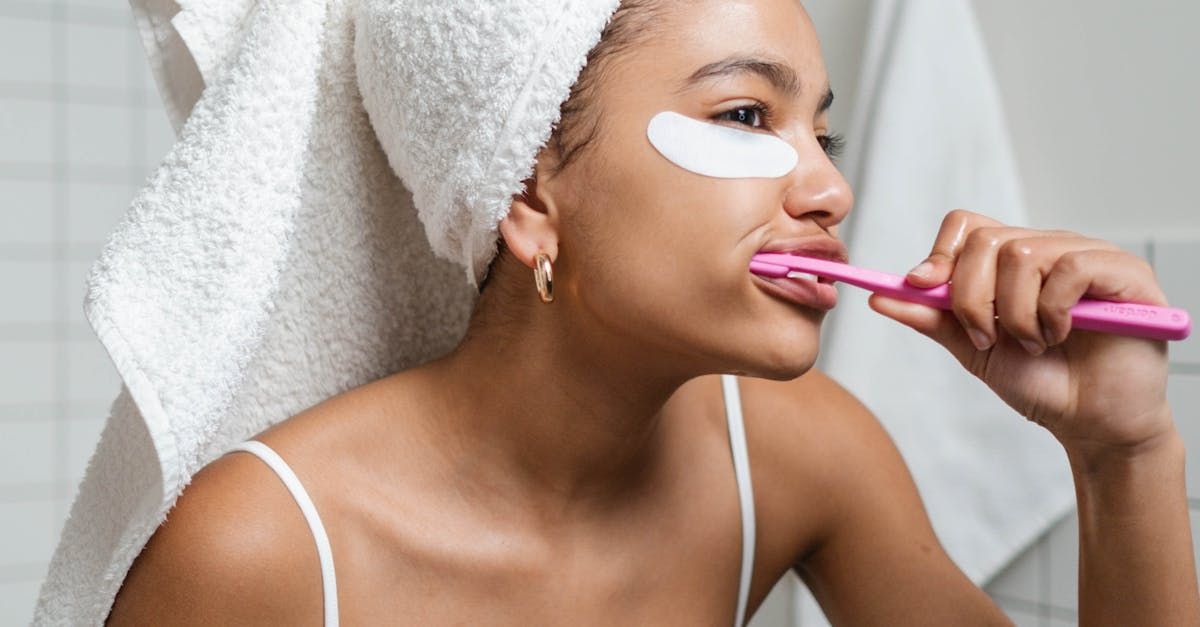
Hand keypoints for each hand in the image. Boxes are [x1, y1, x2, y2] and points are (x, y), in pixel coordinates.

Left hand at [867, 209, 1174, 455]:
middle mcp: (1049, 248)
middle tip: (987, 338)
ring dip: (1015, 313)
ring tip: (1033, 343)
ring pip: (1023, 254)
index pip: (967, 225)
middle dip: (972, 298)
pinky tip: (1061, 335)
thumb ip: (930, 319)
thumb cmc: (1040, 382)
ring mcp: (1088, 256)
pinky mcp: (1125, 272)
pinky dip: (1053, 310)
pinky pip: (1071, 268)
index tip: (920, 287)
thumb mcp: (972, 349)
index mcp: (1012, 261)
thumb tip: (879, 295)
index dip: (940, 253)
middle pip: (987, 240)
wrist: (1091, 423)